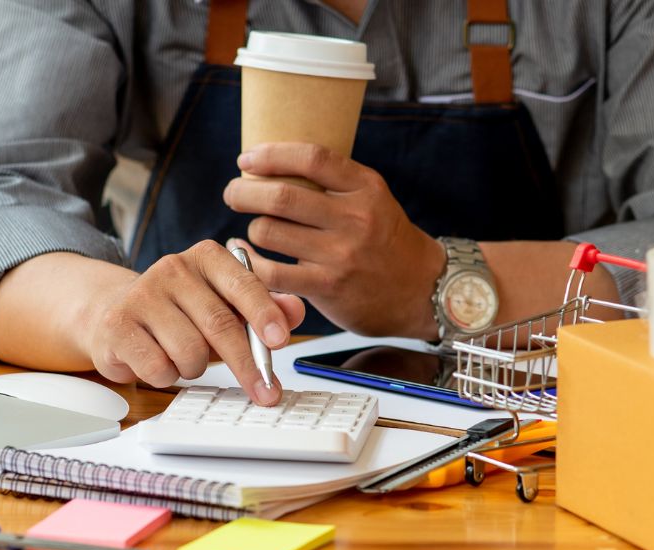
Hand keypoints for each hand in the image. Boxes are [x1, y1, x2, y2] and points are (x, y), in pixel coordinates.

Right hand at [79, 240, 304, 404]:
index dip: (264, 314)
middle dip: (247, 365)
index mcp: (206, 257)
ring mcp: (141, 295)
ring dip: (197, 368)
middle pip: (219, 324)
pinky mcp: (117, 325)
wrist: (117, 314)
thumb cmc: (182, 313)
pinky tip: (159, 360)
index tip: (280, 341)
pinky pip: (159, 368)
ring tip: (186, 357)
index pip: (243, 284)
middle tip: (265, 392)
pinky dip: (168, 375)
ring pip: (190, 352)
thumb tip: (295, 311)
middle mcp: (173, 268)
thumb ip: (264, 308)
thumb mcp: (226, 306)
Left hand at [223, 143, 444, 339]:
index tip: (247, 159)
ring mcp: (341, 254)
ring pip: (270, 231)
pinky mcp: (328, 287)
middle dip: (244, 191)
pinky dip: (249, 261)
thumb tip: (273, 164)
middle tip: (233, 192)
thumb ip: (334, 183)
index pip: (312, 157)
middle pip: (281, 195)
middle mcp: (355, 217)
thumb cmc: (385, 241)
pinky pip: (272, 272)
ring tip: (254, 229)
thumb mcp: (373, 199)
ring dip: (252, 228)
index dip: (271, 155)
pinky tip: (244, 256)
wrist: (421, 290)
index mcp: (366, 187)